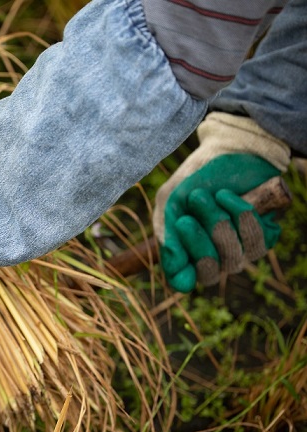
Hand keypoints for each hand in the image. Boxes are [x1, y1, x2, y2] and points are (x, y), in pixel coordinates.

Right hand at [153, 112, 290, 291]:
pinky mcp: (263, 237)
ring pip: (233, 257)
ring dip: (219, 220)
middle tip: (191, 210)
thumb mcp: (172, 202)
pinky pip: (257, 241)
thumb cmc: (195, 177)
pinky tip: (233, 196)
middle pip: (209, 272)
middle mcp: (211, 255)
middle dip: (200, 239)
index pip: (182, 280)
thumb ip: (168, 236)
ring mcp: (239, 249)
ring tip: (213, 195)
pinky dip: (242, 214)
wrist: (229, 150)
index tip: (178, 248)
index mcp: (184, 250)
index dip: (181, 272)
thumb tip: (178, 275)